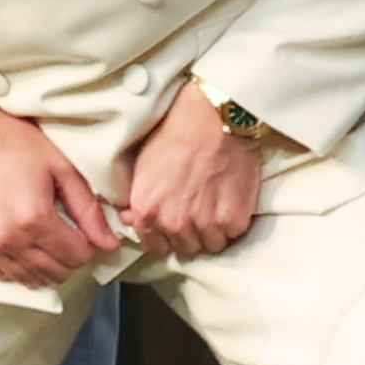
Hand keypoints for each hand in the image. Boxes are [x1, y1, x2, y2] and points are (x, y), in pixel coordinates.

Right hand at [0, 108, 119, 286]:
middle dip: (69, 259)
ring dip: (45, 267)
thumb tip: (110, 243)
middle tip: (69, 238)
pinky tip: (23, 249)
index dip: (89, 247)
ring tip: (47, 244)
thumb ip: (88, 209)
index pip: (77, 257)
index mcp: (35, 217)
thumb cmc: (12, 142)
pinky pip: (0, 275)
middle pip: (54, 272)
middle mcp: (9, 238)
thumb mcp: (60, 167)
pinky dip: (18, 268)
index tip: (85, 234)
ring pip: (28, 279)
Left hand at [122, 83, 263, 258]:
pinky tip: (229, 200)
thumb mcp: (142, 165)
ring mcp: (205, 224)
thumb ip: (138, 200)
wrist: (213, 117)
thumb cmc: (177, 134)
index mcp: (147, 211)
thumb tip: (131, 220)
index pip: (155, 246)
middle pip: (184, 247)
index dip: (166, 235)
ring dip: (213, 230)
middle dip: (190, 232)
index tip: (175, 224)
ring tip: (215, 204)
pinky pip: (232, 235)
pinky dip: (233, 222)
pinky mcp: (233, 219)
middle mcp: (173, 222)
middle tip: (198, 208)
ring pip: (210, 245)